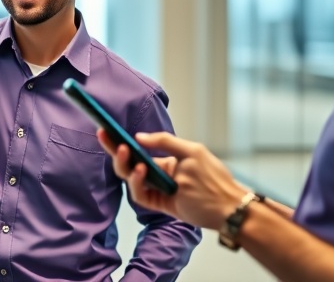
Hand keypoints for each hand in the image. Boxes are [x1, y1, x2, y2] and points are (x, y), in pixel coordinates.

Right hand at [97, 130, 243, 230]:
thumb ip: (165, 142)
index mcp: (163, 160)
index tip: (105, 130)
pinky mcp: (159, 204)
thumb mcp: (192, 151)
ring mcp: (157, 189)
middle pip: (128, 163)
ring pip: (131, 178)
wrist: (228, 205)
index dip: (119, 141)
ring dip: (125, 164)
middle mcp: (157, 174)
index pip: (136, 150)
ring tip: (125, 151)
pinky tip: (141, 169)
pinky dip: (137, 182)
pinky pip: (141, 194)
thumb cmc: (213, 175)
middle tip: (105, 137)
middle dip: (115, 150)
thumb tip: (139, 137)